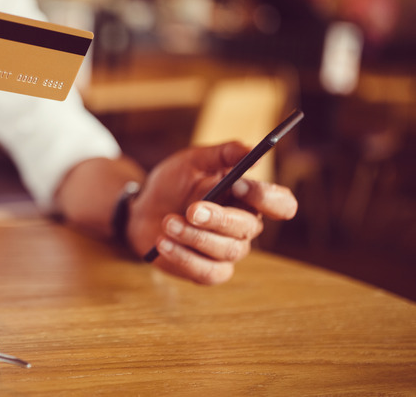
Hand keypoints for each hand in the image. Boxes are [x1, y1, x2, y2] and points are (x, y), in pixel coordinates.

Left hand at [127, 142, 297, 284]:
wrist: (142, 209)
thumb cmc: (173, 184)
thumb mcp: (193, 161)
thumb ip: (223, 154)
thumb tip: (251, 149)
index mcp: (249, 198)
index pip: (281, 204)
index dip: (266, 197)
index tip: (238, 185)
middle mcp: (244, 227)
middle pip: (248, 228)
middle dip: (218, 219)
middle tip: (191, 210)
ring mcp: (227, 252)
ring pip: (226, 251)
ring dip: (194, 236)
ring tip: (167, 222)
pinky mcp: (207, 271)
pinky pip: (207, 273)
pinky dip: (184, 258)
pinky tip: (163, 244)